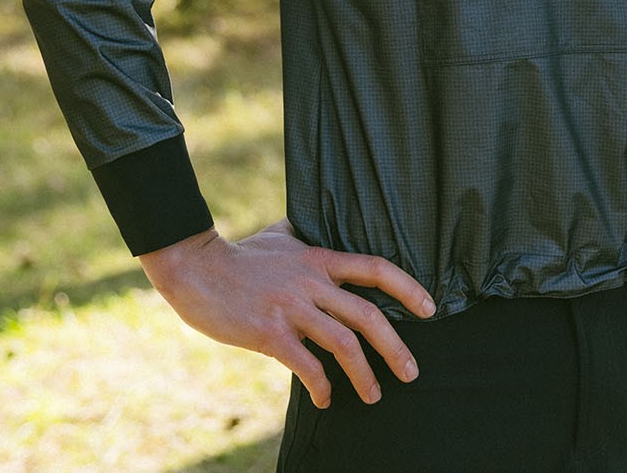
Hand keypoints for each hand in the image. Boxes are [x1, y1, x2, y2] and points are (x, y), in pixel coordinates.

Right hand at [138, 219, 435, 408]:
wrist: (197, 268)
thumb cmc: (239, 254)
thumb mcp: (280, 235)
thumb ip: (303, 236)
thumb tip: (311, 227)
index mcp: (319, 259)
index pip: (375, 267)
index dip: (407, 287)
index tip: (429, 309)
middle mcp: (312, 282)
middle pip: (367, 315)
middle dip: (396, 347)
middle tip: (412, 372)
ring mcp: (292, 308)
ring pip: (343, 344)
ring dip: (364, 375)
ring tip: (374, 395)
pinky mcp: (269, 332)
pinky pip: (307, 365)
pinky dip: (322, 386)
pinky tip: (326, 398)